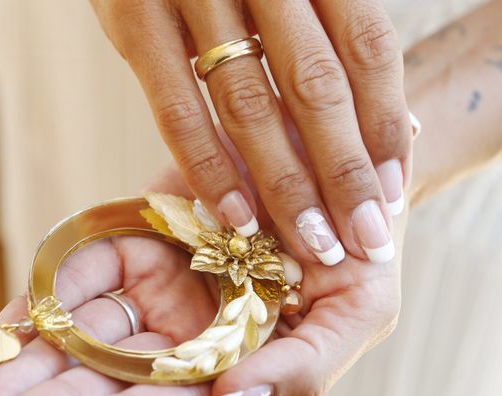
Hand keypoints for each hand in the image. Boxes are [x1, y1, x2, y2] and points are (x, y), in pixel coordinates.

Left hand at [0, 167, 405, 395]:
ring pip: (83, 333)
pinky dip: (43, 298)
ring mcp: (158, 284)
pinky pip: (83, 271)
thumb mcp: (354, 314)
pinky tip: (6, 327)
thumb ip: (297, 367)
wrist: (335, 166)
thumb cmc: (360, 248)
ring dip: (29, 363)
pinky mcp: (137, 236)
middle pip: (108, 378)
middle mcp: (187, 331)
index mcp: (233, 360)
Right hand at [91, 0, 410, 267]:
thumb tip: (363, 128)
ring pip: (251, 106)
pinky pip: (178, 110)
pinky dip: (209, 169)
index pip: (365, 48)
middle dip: (344, 173)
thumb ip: (316, 36)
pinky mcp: (135, 21)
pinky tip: (238, 217)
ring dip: (285, 185)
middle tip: (366, 237)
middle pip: (316, 87)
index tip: (392, 190)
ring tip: (313, 242)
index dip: (384, 125)